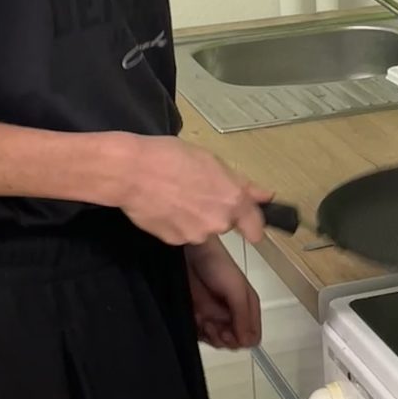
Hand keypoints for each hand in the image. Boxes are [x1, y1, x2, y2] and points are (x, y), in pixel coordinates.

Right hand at [120, 137, 271, 246]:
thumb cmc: (170, 157)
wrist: (131, 172)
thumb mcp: (211, 161)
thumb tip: (266, 196)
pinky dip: (177, 223)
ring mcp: (196, 234)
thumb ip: (242, 184)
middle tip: (197, 191)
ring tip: (176, 196)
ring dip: (195, 217)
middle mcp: (219, 222)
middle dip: (216, 212)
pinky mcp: (175, 241)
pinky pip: (182, 233)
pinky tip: (164, 206)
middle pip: (226, 224)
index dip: (252, 224)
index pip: (256, 228)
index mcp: (233, 199)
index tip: (249, 223)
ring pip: (203, 229)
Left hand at [186, 238, 261, 350]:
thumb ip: (243, 315)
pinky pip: (201, 336)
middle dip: (223, 337)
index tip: (229, 332)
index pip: (251, 336)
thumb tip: (248, 341)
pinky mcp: (199, 317)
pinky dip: (198, 331)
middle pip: (234, 342)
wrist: (190, 254)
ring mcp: (215, 316)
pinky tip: (196, 318)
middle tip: (214, 326)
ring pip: (217, 341)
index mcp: (247, 308)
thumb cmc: (217, 263)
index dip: (241, 339)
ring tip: (203, 319)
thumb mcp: (236, 289)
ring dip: (209, 334)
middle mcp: (233, 314)